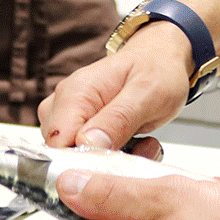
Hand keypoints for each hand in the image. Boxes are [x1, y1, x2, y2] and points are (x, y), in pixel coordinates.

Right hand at [39, 23, 190, 148]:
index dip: (84, 160)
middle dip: (101, 162)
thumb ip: (118, 119)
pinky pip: (86, 155)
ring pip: (76, 159)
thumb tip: (87, 144)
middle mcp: (64, 103)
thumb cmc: (156, 68)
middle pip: (64, 155)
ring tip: (140, 144)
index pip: (57, 143)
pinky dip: (112, 157)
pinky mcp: (78, 126)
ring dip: (110, 160)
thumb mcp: (148, 93)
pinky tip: (134, 145)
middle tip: (138, 150)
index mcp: (76, 93)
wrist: (162, 58)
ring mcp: (68, 115)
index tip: (116, 160)